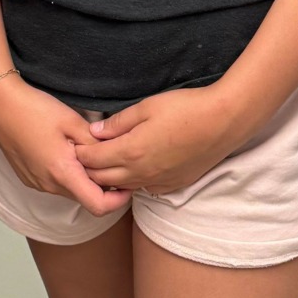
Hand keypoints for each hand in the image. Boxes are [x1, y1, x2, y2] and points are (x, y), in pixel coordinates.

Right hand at [0, 75, 130, 214]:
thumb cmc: (34, 110)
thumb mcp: (72, 121)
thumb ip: (95, 143)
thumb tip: (114, 156)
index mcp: (63, 173)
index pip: (98, 206)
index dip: (118, 200)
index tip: (127, 185)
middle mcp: (49, 185)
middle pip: (85, 198)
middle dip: (102, 185)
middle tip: (112, 161)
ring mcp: (37, 183)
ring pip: (71, 190)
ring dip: (83, 178)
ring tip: (87, 152)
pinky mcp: (30, 178)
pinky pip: (56, 184)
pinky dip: (68, 174)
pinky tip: (67, 151)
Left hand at [79, 86, 245, 196]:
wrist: (222, 122)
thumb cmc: (185, 109)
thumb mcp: (146, 107)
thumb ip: (118, 122)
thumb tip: (95, 132)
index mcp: (130, 152)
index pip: (93, 160)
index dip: (80, 152)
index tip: (75, 144)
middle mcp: (141, 173)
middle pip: (102, 179)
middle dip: (89, 168)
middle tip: (84, 155)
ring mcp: (158, 182)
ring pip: (123, 187)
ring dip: (109, 178)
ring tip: (105, 163)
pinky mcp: (173, 185)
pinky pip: (144, 189)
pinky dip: (133, 182)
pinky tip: (135, 168)